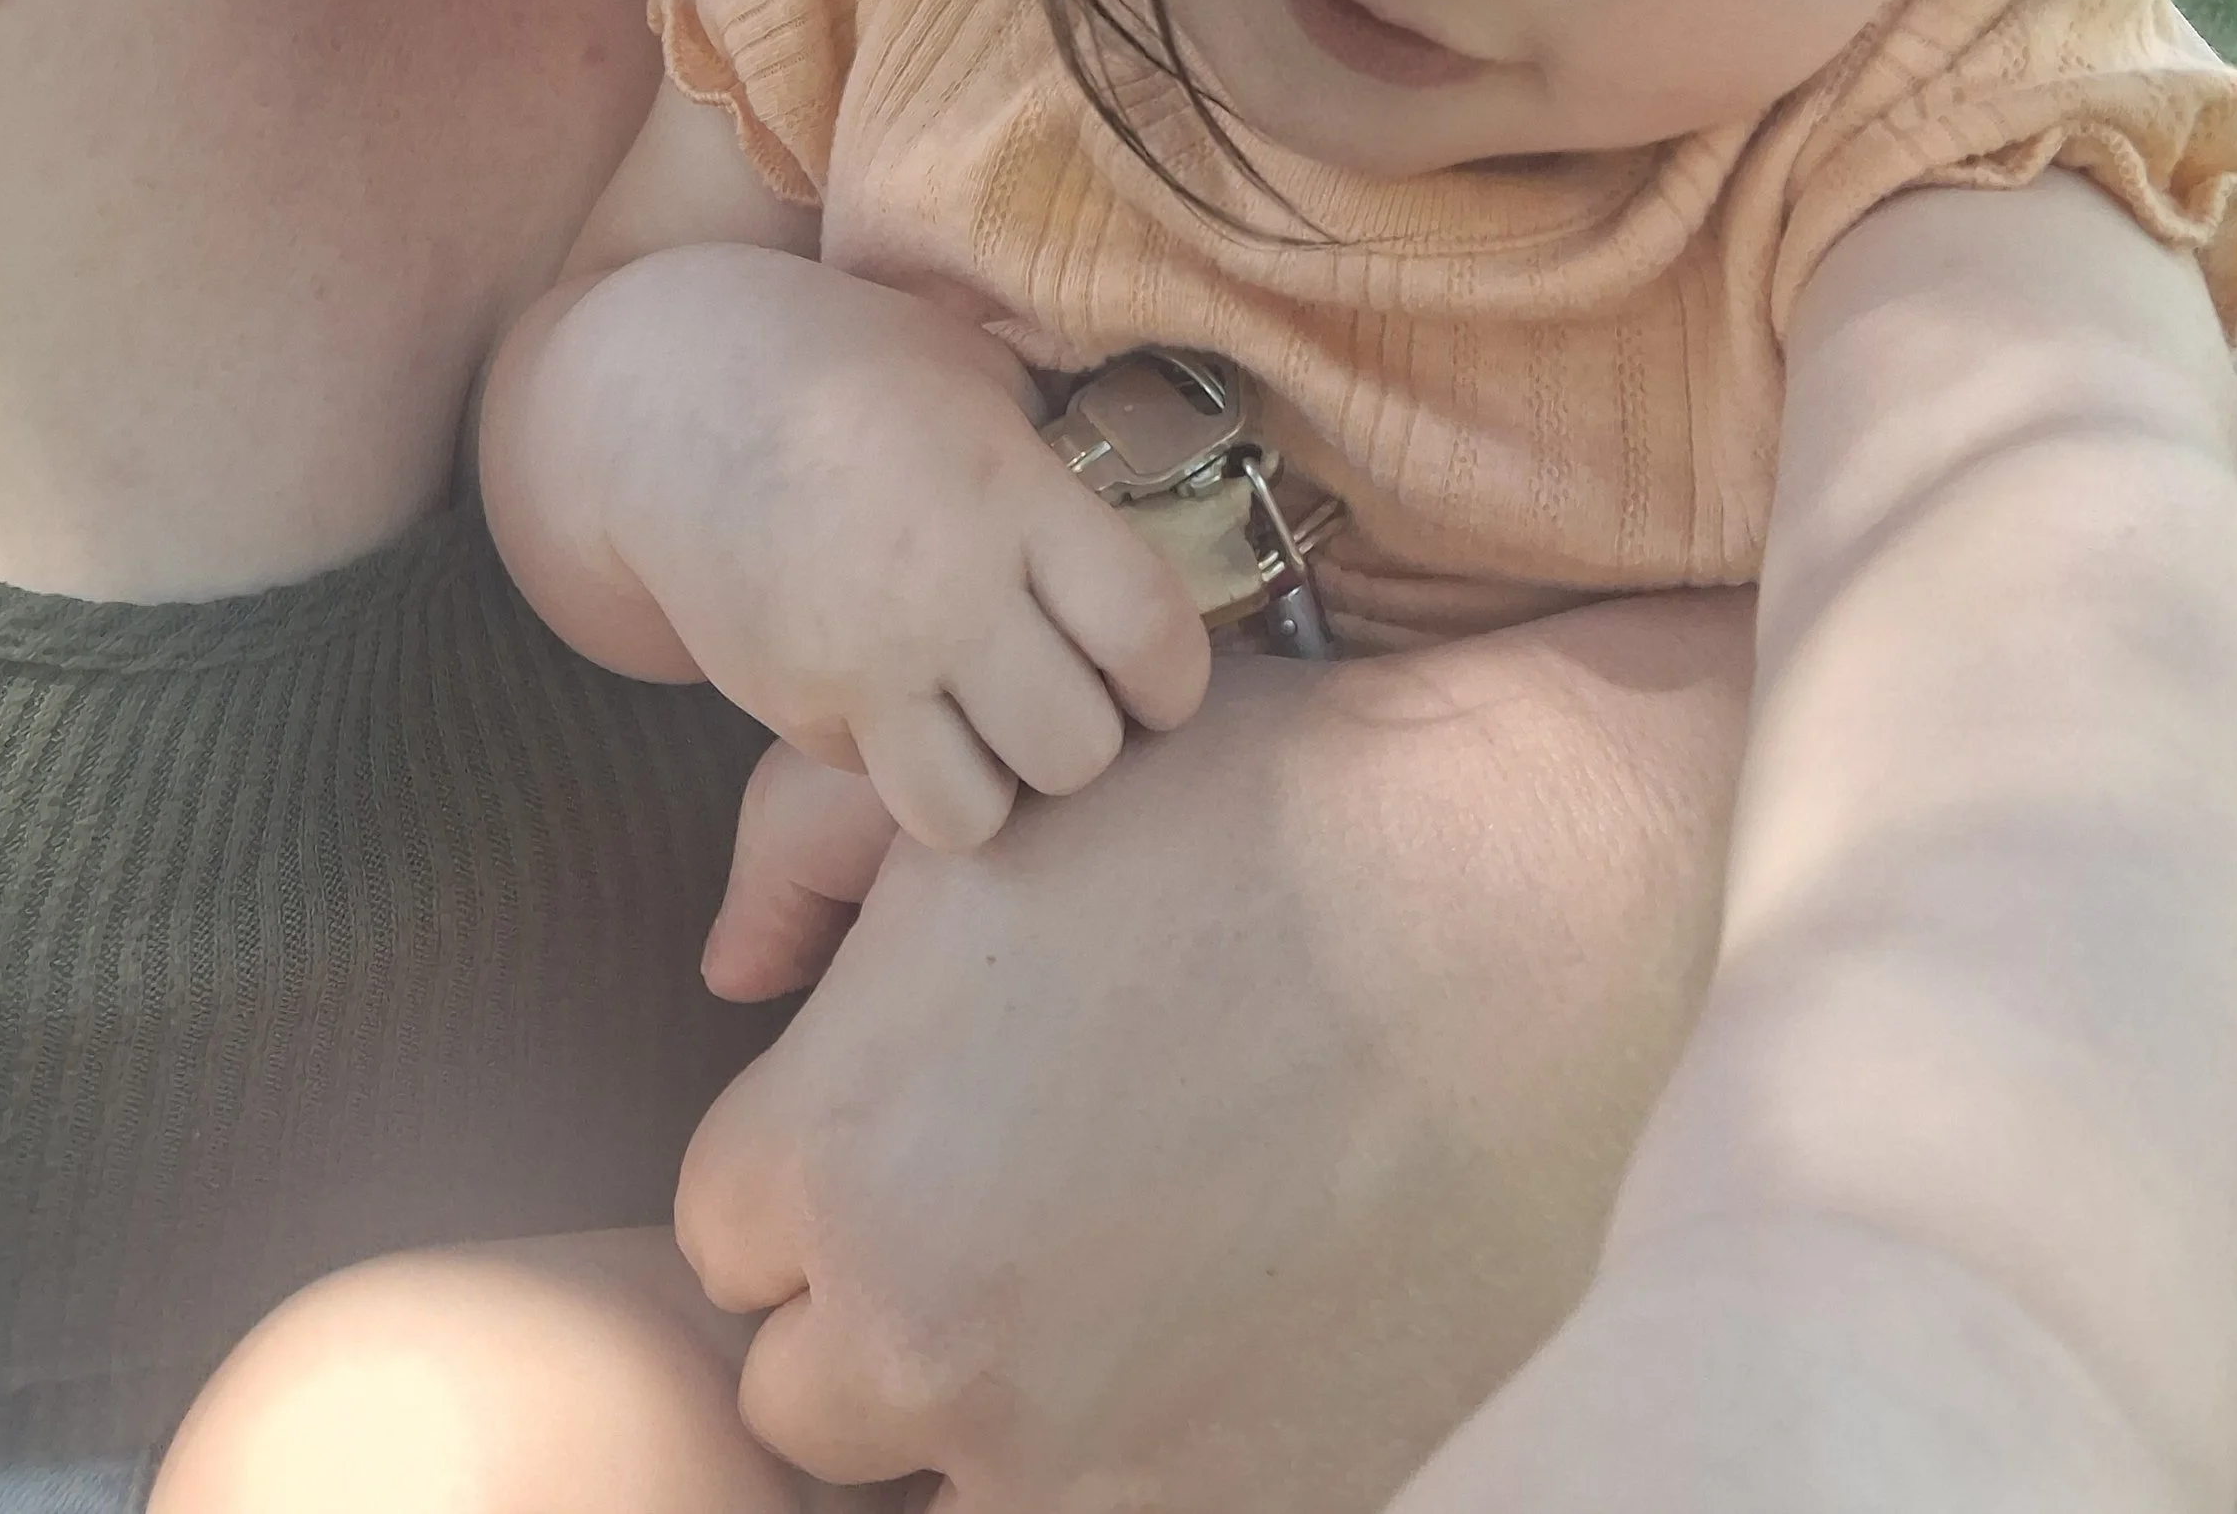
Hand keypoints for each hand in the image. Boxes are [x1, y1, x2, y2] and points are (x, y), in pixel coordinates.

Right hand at [491, 246, 1211, 850]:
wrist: (670, 395)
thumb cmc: (851, 363)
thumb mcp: (979, 374)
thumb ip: (1065, 461)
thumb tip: (1171, 514)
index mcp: (1011, 495)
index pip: (1151, 637)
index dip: (1172, 674)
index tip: (1153, 664)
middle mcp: (943, 591)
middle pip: (1076, 753)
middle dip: (1087, 738)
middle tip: (1067, 694)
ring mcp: (859, 662)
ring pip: (973, 815)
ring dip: (993, 782)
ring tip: (988, 723)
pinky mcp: (788, 709)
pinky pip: (877, 782)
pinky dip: (900, 763)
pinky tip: (897, 697)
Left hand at [676, 592, 1753, 1513]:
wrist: (1506, 896)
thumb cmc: (1240, 812)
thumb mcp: (986, 793)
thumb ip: (795, 848)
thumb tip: (733, 968)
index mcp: (835, 1159)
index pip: (729, 1233)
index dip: (823, 1158)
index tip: (917, 1107)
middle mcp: (924, 1336)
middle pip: (811, 1388)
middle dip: (883, 1290)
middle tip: (1006, 1187)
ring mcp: (1077, 1453)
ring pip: (936, 1497)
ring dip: (985, 1403)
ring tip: (1086, 1288)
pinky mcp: (1234, 1504)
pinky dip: (1123, 1459)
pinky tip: (1191, 1346)